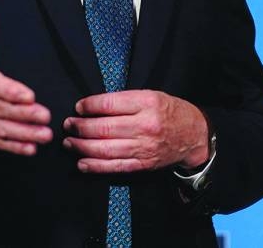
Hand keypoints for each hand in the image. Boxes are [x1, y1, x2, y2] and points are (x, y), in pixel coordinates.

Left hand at [62, 90, 208, 172]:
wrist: (194, 135)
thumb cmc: (168, 111)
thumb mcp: (149, 95)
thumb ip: (123, 100)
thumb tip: (91, 106)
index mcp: (146, 103)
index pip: (109, 104)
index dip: (89, 106)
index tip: (78, 107)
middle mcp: (145, 126)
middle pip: (104, 128)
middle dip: (80, 127)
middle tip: (68, 125)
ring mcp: (144, 147)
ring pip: (105, 149)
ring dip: (82, 147)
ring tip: (69, 142)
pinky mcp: (143, 164)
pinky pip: (115, 166)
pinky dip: (95, 166)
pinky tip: (81, 163)